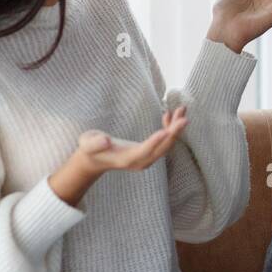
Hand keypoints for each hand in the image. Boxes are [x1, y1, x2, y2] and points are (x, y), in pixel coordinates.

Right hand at [48, 107, 188, 205]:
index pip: (144, 151)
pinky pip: (164, 141)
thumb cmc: (90, 149)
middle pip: (161, 149)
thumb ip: (94, 143)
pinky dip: (170, 128)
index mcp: (126, 159)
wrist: (95, 159)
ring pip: (166, 144)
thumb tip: (105, 141)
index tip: (165, 131)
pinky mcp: (150, 152)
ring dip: (176, 128)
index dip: (154, 142)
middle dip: (174, 133)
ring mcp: (147, 158)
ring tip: (182, 109)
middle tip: (184, 117)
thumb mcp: (88, 143)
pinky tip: (170, 114)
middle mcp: (141, 161)